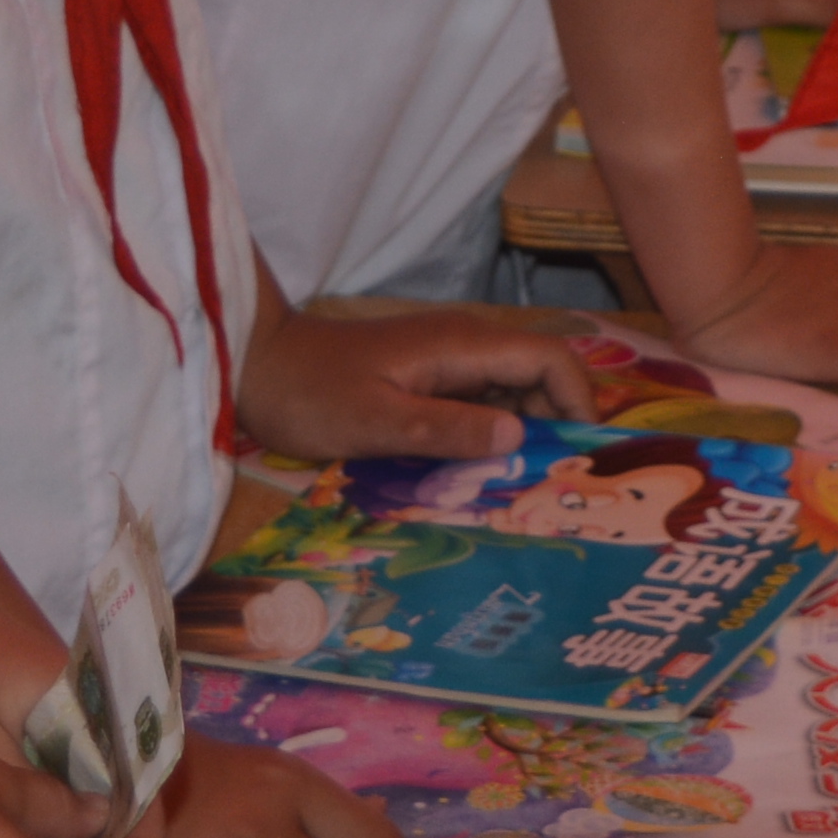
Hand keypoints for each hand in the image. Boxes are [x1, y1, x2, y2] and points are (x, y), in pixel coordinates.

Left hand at [233, 301, 607, 465]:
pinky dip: (488, 437)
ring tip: (518, 491)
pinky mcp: (427, 380)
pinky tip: (478, 478)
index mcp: (461, 346)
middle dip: (553, 427)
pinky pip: (477, 405)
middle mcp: (464, 346)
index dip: (578, 401)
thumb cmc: (312, 393)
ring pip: (510, 394)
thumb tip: (519, 435)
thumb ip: (447, 428)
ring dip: (521, 437)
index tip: (579, 457)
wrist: (258, 365)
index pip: (550, 358)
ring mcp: (446, 362)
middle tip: (548, 489)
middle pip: (539, 377)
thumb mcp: (377, 422)